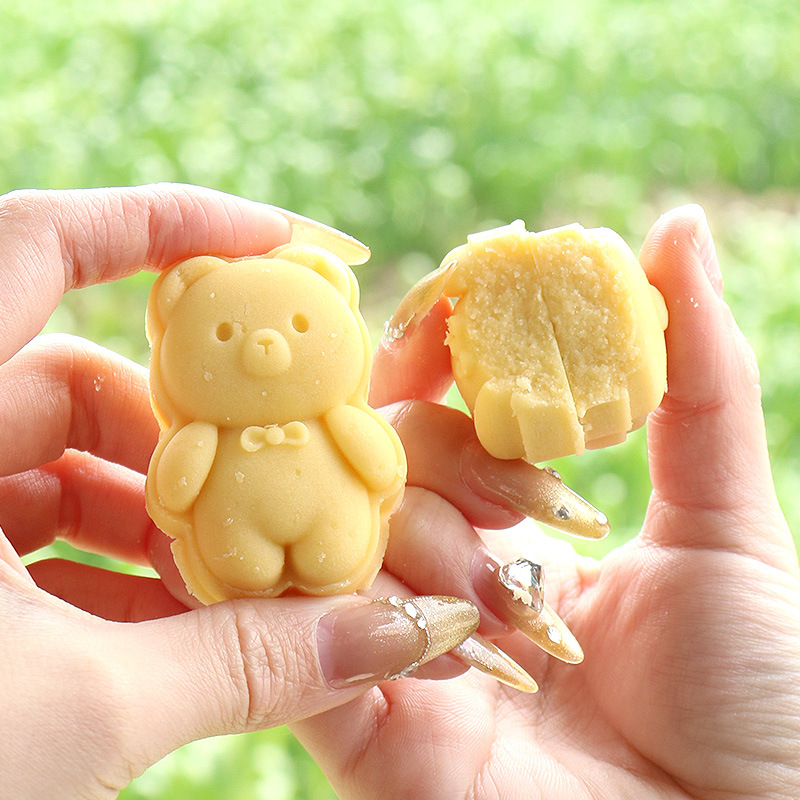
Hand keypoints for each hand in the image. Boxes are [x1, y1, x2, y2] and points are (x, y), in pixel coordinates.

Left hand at [0, 186, 484, 799]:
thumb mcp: (78, 711)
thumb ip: (248, 663)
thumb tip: (394, 632)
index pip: (36, 245)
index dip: (164, 223)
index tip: (278, 244)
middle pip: (75, 381)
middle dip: (189, 445)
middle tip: (269, 497)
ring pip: (59, 464)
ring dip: (159, 521)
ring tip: (230, 588)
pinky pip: (32, 528)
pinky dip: (111, 567)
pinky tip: (171, 628)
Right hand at [291, 205, 799, 798]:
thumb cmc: (753, 696)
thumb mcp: (728, 516)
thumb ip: (694, 373)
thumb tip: (669, 227)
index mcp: (512, 534)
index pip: (438, 425)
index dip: (433, 367)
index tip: (443, 320)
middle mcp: (444, 578)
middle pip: (383, 469)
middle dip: (444, 459)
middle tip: (524, 504)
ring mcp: (394, 645)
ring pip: (344, 535)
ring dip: (429, 542)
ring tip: (512, 600)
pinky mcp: (358, 726)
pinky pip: (303, 635)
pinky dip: (347, 599)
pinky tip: (438, 608)